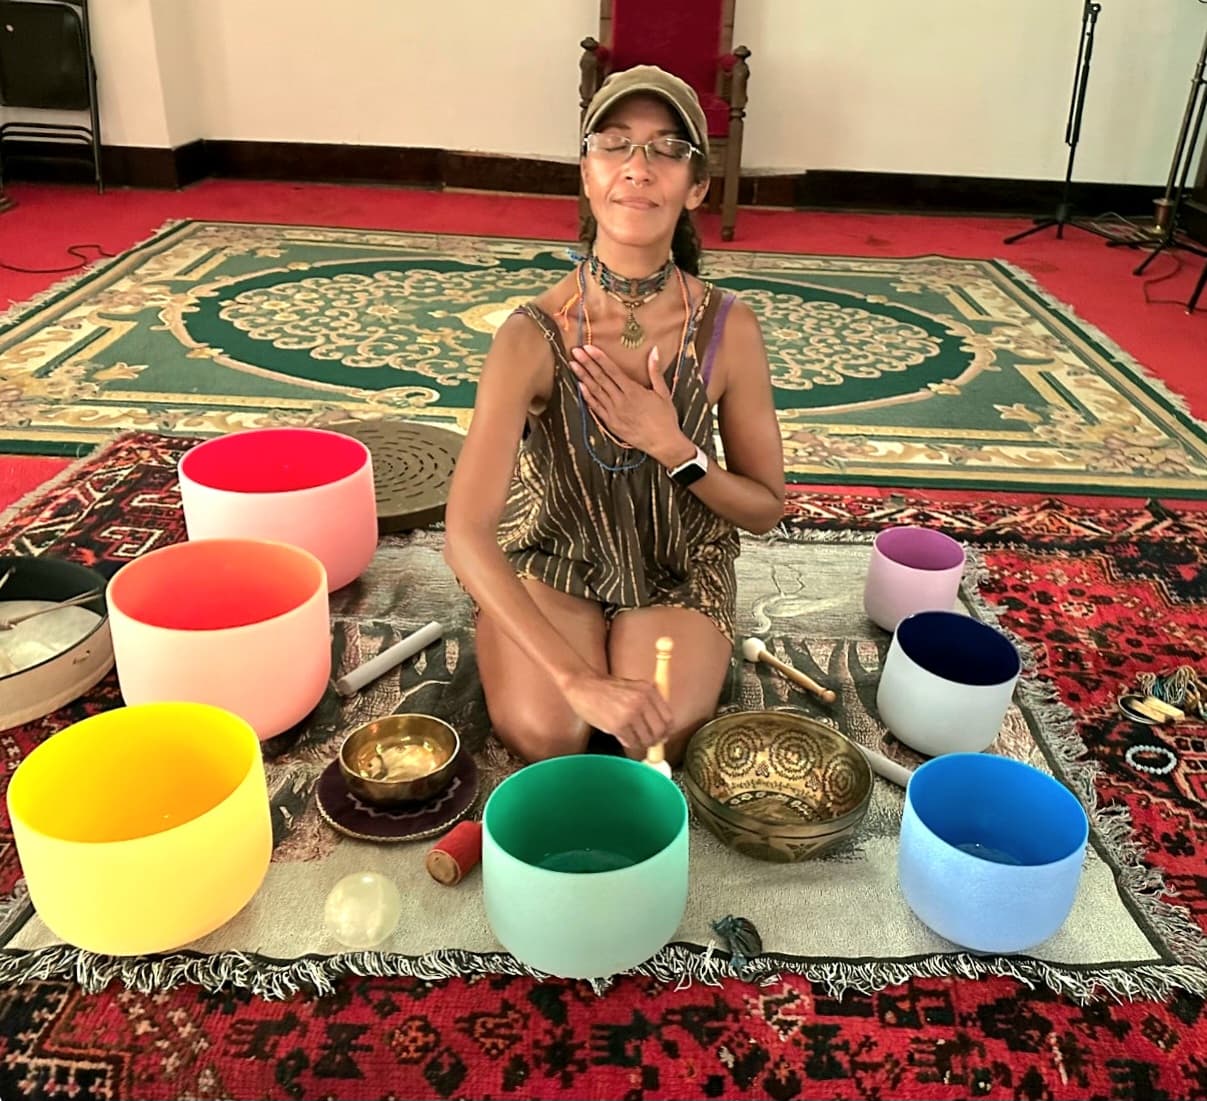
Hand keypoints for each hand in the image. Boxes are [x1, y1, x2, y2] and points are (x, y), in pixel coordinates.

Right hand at [558, 669, 673, 752]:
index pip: (668, 717)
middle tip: (651, 742)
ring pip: (646, 738)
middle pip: (660, 730)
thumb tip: (660, 728)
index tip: (663, 735)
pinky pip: (631, 741)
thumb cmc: (605, 687)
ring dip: (642, 743)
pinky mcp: (618, 725)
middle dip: (656, 740)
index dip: (667, 729)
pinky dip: (630, 743)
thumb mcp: (633, 688)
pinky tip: (624, 738)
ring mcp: (630, 714)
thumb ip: (648, 704)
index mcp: (648, 690)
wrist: (582, 684)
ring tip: (635, 740)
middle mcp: (642, 701)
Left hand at [569, 344, 692, 466]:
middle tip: (575, 351)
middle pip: (601, 379)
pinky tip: (580, 386)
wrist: (663, 443)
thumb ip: (655, 371)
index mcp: (634, 391)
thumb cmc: (665, 418)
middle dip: (587, 363)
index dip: (599, 358)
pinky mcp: (611, 423)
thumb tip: (654, 350)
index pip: (612, 370)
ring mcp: (614, 412)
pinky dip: (588, 397)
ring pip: (595, 392)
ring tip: (573, 365)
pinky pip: (596, 408)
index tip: (588, 348)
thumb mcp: (663, 392)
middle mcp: (621, 400)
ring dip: (583, 377)